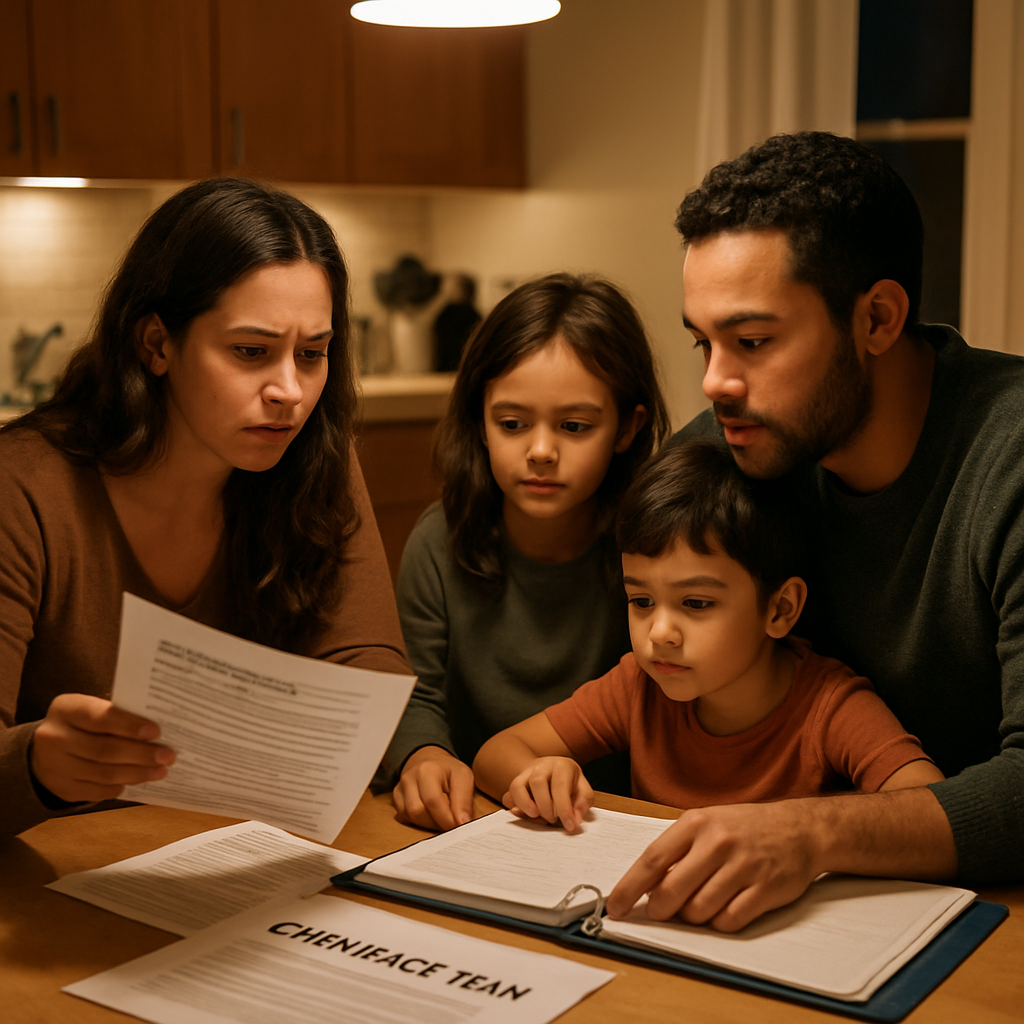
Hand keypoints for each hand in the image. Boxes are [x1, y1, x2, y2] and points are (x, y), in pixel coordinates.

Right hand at [30, 693, 173, 803]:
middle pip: (105, 749)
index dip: (130, 725)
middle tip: (168, 756)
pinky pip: (96, 791)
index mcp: (66, 709)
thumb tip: (158, 731)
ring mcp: (54, 766)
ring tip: (160, 771)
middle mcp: (54, 737)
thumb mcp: (91, 710)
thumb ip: (117, 716)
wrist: (45, 748)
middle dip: (142, 754)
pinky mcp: (61, 788)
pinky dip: (120, 786)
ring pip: (104, 773)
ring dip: (137, 773)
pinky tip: (136, 781)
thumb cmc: (82, 724)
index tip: (156, 732)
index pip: (101, 717)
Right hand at [392, 746, 474, 830]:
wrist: (428, 760)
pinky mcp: (396, 798)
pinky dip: (419, 821)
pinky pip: (405, 817)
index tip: (460, 826)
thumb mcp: (464, 777)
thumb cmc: (448, 770)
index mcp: (427, 770)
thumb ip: (464, 800)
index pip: (433, 801)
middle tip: (451, 820)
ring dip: (428, 823)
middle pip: (418, 812)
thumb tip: (463, 822)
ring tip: (441, 815)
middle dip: (437, 822)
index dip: (446, 819)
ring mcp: (400, 788)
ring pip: (410, 817)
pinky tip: (430, 814)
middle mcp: (409, 778)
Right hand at [503, 756, 592, 831]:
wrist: (552, 770)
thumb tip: (575, 819)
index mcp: (561, 766)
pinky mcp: (515, 785)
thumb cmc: (569, 783)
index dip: (564, 808)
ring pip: (517, 786)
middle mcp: (541, 766)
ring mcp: (525, 774)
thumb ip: (582, 803)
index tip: (569, 826)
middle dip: (545, 806)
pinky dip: (514, 808)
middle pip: (537, 782)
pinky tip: (525, 815)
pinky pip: (508, 797)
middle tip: (552, 820)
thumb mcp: (583, 789)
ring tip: (535, 817)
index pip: (560, 786)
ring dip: (525, 805)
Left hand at [607, 801, 819, 931]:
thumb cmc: (744, 827)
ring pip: (698, 911)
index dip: (629, 888)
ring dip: (691, 917)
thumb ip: (677, 850)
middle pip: (671, 891)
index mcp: (696, 823)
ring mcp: (742, 867)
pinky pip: (728, 921)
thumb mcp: (706, 823)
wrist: (799, 829)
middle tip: (661, 910)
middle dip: (659, 909)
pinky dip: (719, 922)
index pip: (652, 860)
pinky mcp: (764, 890)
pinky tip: (722, 908)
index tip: (615, 907)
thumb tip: (646, 887)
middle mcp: (717, 843)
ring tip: (699, 902)